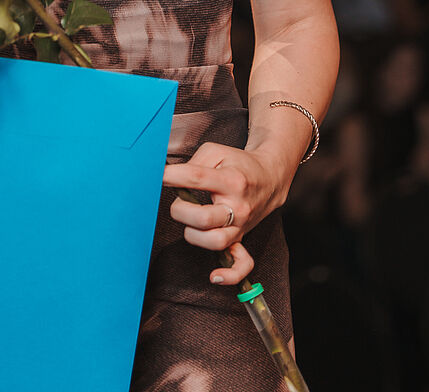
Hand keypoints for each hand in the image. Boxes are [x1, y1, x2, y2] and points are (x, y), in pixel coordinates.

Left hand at [162, 141, 283, 285]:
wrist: (269, 178)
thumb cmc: (237, 164)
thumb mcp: (216, 152)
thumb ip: (193, 163)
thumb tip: (169, 177)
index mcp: (231, 180)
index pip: (197, 178)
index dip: (173, 176)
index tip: (159, 175)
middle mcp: (238, 206)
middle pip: (203, 218)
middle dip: (180, 209)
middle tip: (179, 199)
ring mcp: (241, 226)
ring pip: (214, 241)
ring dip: (193, 233)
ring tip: (190, 221)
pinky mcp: (242, 238)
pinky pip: (242, 265)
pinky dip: (229, 275)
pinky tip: (214, 276)